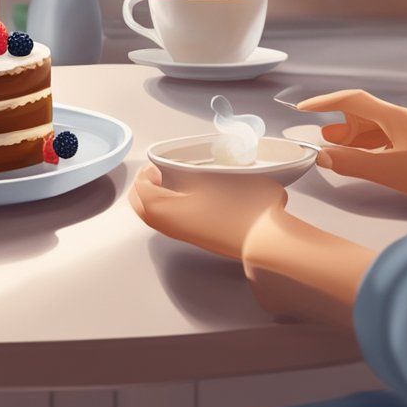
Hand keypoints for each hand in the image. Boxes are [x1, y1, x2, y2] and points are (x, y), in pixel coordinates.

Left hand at [129, 164, 285, 259]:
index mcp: (168, 210)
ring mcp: (186, 235)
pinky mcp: (199, 239)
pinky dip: (169, 209)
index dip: (144, 174)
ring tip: (171, 185)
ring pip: (156, 218)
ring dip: (155, 201)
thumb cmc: (242, 208)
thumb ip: (205, 171)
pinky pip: (171, 223)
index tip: (156, 165)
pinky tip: (189, 199)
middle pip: (142, 208)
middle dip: (142, 190)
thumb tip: (202, 170)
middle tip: (155, 175)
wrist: (265, 242)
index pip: (141, 191)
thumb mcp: (220, 178)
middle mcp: (172, 226)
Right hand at [297, 89, 406, 210]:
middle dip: (338, 122)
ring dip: (351, 135)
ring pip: (372, 125)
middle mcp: (402, 118)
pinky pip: (382, 136)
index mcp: (396, 117)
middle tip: (320, 139)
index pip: (353, 100)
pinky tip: (358, 155)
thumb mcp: (389, 171)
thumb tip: (321, 156)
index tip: (303, 109)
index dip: (325, 102)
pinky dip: (364, 144)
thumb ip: (352, 162)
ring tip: (333, 147)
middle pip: (362, 112)